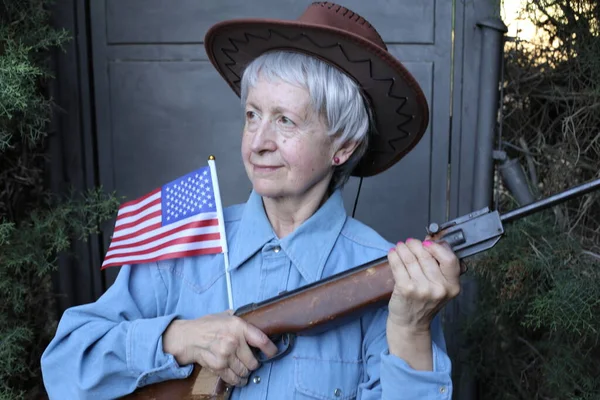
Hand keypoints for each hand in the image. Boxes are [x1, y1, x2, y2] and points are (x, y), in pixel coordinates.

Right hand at [162, 310, 277, 385]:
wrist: (188, 337)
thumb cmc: (207, 325)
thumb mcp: (225, 315)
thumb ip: (240, 318)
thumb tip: (255, 318)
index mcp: (238, 326)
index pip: (262, 340)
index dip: (271, 349)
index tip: (273, 352)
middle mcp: (234, 341)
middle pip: (254, 361)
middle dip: (254, 362)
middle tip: (252, 360)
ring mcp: (226, 356)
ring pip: (245, 371)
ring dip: (246, 372)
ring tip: (245, 368)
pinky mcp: (218, 367)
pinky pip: (234, 378)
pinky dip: (238, 380)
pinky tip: (240, 378)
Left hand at [387, 238, 460, 333]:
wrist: (411, 323)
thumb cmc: (424, 302)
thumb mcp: (440, 287)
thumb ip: (439, 266)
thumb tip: (429, 240)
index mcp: (452, 286)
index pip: (450, 259)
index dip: (437, 248)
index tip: (427, 243)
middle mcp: (439, 288)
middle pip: (427, 256)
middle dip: (415, 245)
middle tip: (409, 242)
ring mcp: (422, 289)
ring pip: (411, 258)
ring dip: (403, 248)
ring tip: (400, 246)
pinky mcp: (406, 289)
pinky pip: (398, 265)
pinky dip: (394, 256)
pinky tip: (393, 253)